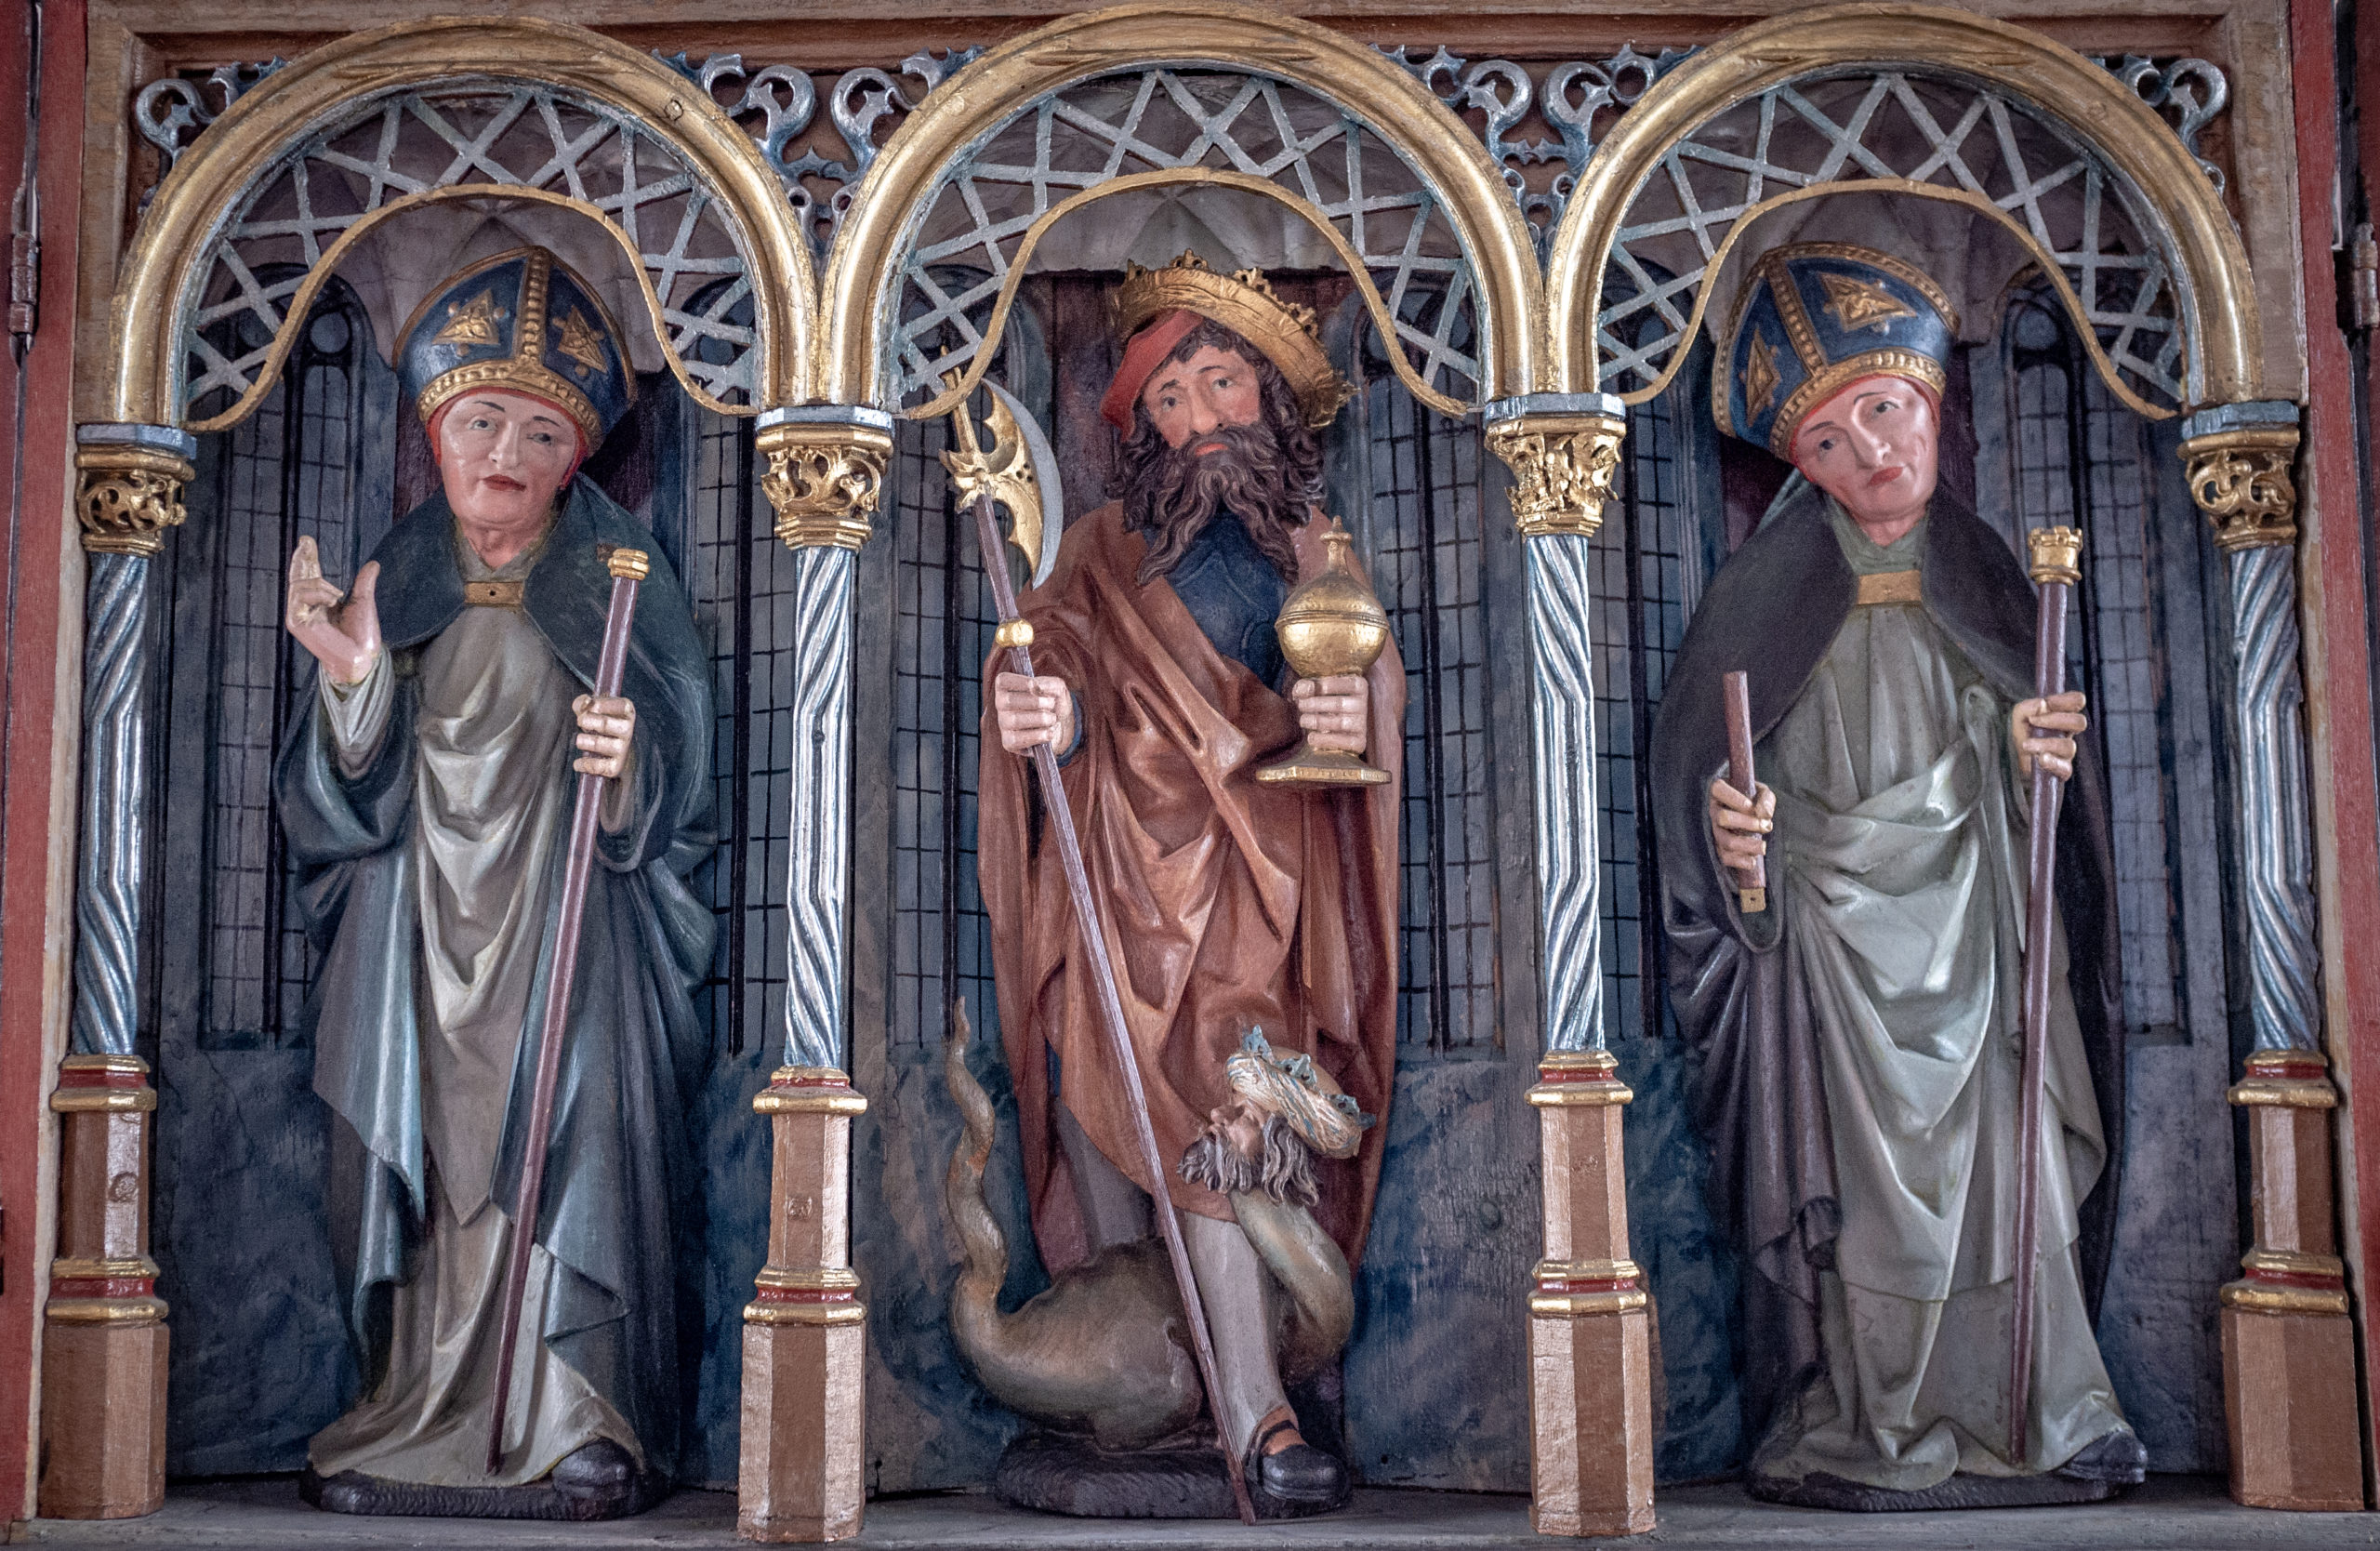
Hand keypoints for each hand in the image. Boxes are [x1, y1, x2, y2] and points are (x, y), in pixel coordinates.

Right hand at [285, 536, 380, 684]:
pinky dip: (317, 595)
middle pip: (298, 577)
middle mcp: (307, 607)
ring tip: (337, 596)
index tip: (307, 541)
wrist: (361, 657)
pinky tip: (332, 600)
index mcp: (321, 602)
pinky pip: (299, 598)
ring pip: (299, 586)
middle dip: (302, 558)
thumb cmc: (362, 636)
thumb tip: (373, 563)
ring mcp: (299, 615)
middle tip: (306, 541)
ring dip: (320, 585)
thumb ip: (364, 583)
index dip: (307, 558)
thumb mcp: (364, 602)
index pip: (310, 576)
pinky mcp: (297, 623)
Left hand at [573, 694, 634, 777]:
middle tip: (580, 721)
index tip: (589, 706)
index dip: (601, 704)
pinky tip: (578, 763)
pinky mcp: (616, 767)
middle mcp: (628, 731)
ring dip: (583, 741)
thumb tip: (584, 703)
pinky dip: (583, 764)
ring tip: (580, 741)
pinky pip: (597, 766)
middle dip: (588, 721)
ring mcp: (622, 749)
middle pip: (605, 723)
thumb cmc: (602, 726)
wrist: (617, 755)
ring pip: (597, 743)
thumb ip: (585, 703)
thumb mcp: (595, 711)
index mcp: (627, 714)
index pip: (621, 705)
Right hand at [994, 672, 1074, 754]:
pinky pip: (1017, 739)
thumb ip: (1047, 684)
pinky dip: (1038, 735)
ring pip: (1014, 720)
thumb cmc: (1054, 703)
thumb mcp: (1057, 688)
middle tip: (1051, 704)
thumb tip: (1034, 686)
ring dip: (1041, 719)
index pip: (1003, 681)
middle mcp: (1000, 705)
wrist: (1063, 726)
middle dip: (1036, 702)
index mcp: (1006, 687)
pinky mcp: (1009, 742)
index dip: (1022, 682)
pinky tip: (1049, 732)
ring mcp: (1003, 724)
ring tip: (1052, 719)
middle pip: (1009, 701)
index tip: (1037, 686)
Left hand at [1291, 675, 1368, 753]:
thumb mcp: (1315, 691)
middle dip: (1315, 705)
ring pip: (1339, 723)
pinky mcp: (1359, 742)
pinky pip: (1342, 742)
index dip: (1319, 687)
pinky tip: (1311, 737)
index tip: (1306, 692)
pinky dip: (1324, 739)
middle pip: (1338, 704)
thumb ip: (1306, 685)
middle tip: (1301, 706)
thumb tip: (1307, 688)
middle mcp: (1364, 704)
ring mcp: (1363, 724)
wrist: (1338, 731)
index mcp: (1359, 686)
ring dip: (1317, 721)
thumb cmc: (1324, 705)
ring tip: (1304, 720)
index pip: (1339, 684)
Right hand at [1708, 777, 1774, 873]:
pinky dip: (1739, 861)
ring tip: (1763, 847)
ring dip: (1746, 845)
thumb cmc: (1754, 799)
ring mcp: (1714, 830)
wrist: (1749, 816)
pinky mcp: (1719, 847)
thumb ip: (1766, 799)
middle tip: (1765, 826)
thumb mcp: (1762, 793)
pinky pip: (1724, 857)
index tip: (1752, 807)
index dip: (1734, 799)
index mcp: (1719, 791)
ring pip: (1724, 840)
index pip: (1718, 789)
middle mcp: (1713, 810)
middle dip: (1746, 823)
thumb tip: (1764, 814)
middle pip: (1722, 817)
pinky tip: (1753, 862)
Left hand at [2012, 690, 2087, 780]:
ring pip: (2069, 746)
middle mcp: (2068, 733)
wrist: (2015, 762)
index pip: (2077, 701)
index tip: (2047, 703)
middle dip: (2055, 719)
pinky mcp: (2062, 770)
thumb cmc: (2023, 735)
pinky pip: (2065, 768)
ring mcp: (2067, 753)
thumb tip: (2041, 704)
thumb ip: (2027, 707)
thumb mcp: (2019, 718)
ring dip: (2046, 743)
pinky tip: (2040, 758)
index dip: (2067, 700)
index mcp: (2062, 716)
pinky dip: (2053, 762)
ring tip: (2026, 744)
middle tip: (2033, 721)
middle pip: (2079, 722)